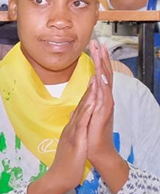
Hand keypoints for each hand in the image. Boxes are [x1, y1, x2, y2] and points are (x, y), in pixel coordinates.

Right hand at [28, 76, 93, 193]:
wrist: (58, 177)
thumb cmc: (65, 163)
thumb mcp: (69, 145)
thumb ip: (71, 134)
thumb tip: (73, 125)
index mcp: (71, 128)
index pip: (81, 108)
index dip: (87, 93)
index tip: (93, 79)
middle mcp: (71, 127)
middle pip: (81, 104)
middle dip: (89, 88)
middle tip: (94, 72)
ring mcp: (72, 132)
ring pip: (82, 110)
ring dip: (89, 95)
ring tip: (95, 80)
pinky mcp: (75, 140)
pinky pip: (82, 123)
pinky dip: (88, 111)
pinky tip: (93, 102)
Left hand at [86, 40, 128, 192]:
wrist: (96, 151)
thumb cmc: (91, 133)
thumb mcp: (87, 111)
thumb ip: (90, 97)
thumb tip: (92, 83)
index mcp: (99, 98)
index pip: (100, 75)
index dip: (98, 60)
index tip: (95, 45)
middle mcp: (105, 100)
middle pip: (104, 75)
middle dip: (101, 58)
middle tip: (98, 42)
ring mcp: (105, 107)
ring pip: (105, 83)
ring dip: (103, 68)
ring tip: (101, 54)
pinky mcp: (103, 116)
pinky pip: (103, 99)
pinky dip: (102, 88)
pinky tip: (99, 78)